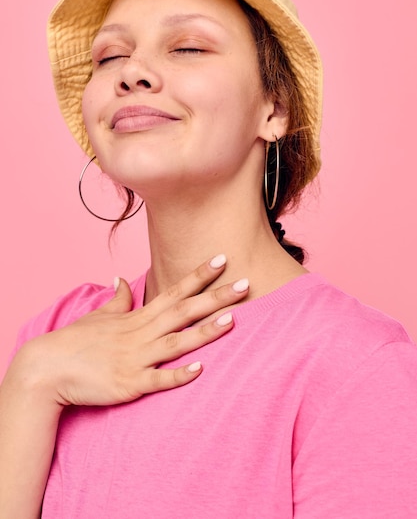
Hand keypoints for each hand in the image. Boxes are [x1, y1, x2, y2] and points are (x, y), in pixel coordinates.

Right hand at [13, 255, 247, 407]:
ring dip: (205, 331)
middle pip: (184, 311)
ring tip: (232, 319)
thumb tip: (121, 279)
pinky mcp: (129, 384)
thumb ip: (117, 299)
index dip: (200, 276)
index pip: (175, 291)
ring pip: (177, 342)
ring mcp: (136, 359)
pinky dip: (179, 375)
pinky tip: (200, 370)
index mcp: (138, 317)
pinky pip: (158, 380)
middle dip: (216, 297)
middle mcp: (142, 334)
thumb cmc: (75, 341)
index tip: (223, 259)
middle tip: (246, 283)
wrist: (47, 369)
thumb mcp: (99, 315)